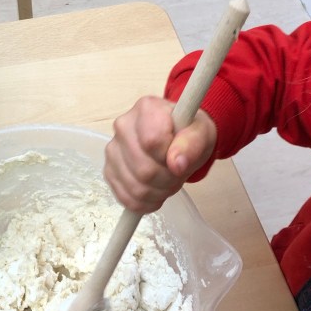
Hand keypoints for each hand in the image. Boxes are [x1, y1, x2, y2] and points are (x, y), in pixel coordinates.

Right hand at [104, 96, 217, 212]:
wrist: (178, 139)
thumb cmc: (189, 132)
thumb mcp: (201, 133)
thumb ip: (192, 144)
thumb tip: (176, 164)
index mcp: (146, 108)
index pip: (152, 141)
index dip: (170, 157)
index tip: (180, 155)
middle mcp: (123, 126)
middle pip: (144, 169)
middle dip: (168, 179)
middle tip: (178, 173)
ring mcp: (112, 150)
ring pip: (135, 187)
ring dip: (159, 192)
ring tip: (168, 181)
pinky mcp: (109, 171)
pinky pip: (127, 198)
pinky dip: (146, 202)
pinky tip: (155, 191)